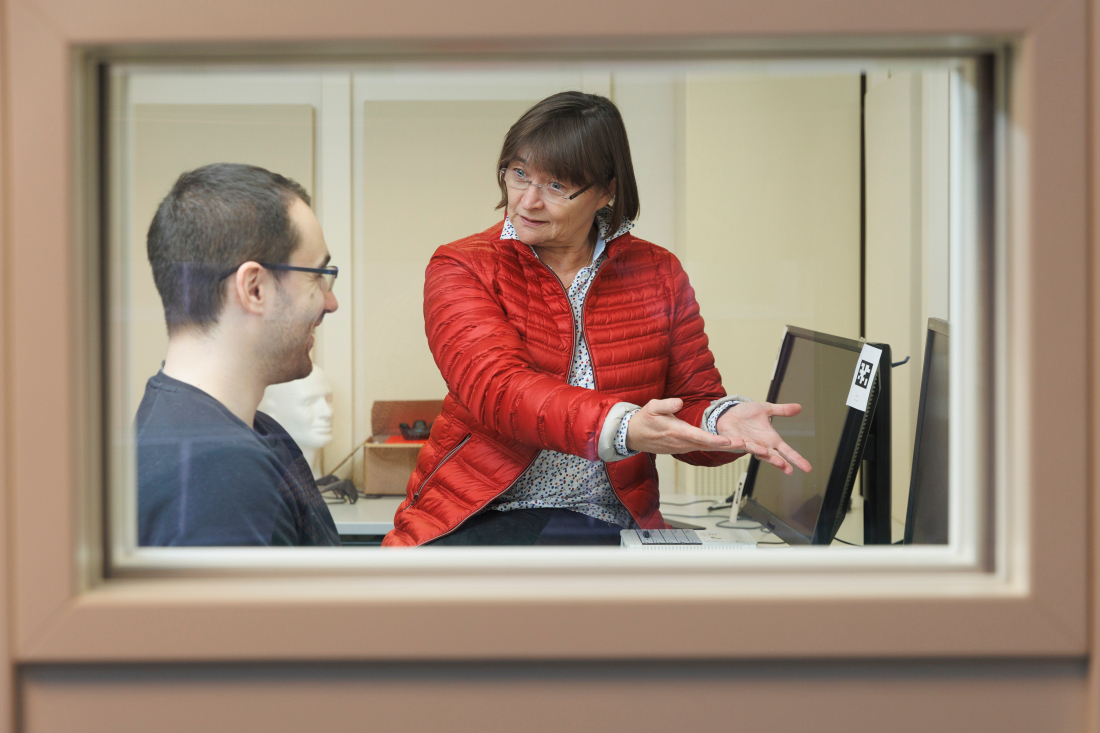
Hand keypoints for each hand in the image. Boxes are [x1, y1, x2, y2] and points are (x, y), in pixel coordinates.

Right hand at [625, 398, 744, 454]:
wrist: (634, 436)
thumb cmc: (644, 420)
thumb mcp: (651, 407)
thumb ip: (665, 404)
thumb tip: (679, 401)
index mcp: (676, 432)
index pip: (699, 437)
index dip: (715, 440)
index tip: (729, 441)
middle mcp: (682, 443)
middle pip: (709, 446)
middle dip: (728, 446)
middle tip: (746, 445)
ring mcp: (684, 447)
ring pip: (708, 448)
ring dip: (726, 447)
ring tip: (744, 445)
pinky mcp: (684, 448)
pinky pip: (703, 448)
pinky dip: (717, 447)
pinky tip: (729, 445)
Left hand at [716, 402, 811, 474]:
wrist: (729, 413)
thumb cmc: (747, 414)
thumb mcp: (766, 409)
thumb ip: (782, 410)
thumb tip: (799, 407)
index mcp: (772, 439)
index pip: (787, 451)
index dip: (797, 459)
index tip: (808, 468)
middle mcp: (763, 445)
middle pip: (775, 457)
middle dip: (782, 464)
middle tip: (790, 470)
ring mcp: (750, 444)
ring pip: (760, 453)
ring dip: (768, 457)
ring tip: (777, 461)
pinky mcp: (737, 441)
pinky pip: (744, 445)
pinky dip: (749, 446)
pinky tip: (753, 447)